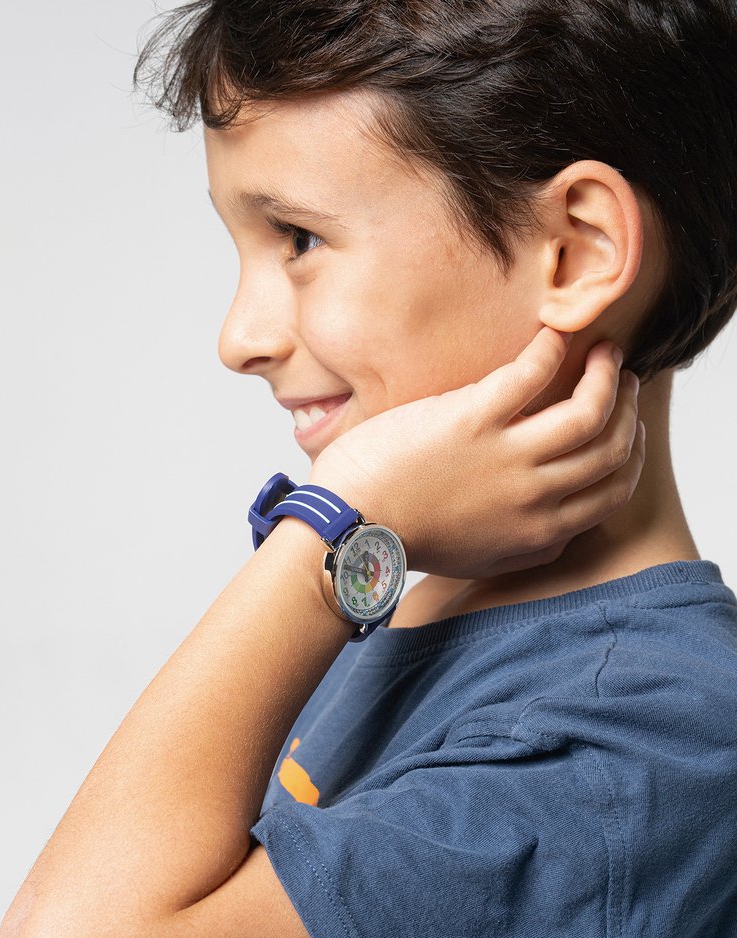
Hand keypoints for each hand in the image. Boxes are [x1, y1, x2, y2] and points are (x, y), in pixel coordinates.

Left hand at [307, 329, 644, 578]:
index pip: (614, 491)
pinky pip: (532, 374)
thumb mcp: (481, 560)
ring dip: (606, 374)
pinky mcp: (473, 419)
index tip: (626, 426)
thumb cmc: (406, 540)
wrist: (352, 528)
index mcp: (540, 530)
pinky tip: (552, 332)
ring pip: (590, 410)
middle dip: (627, 407)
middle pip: (611, 446)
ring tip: (602, 350)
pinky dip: (551, 347)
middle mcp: (535, 495)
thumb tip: (561, 533)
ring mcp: (507, 456)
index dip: (630, 452)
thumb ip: (528, 548)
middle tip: (620, 378)